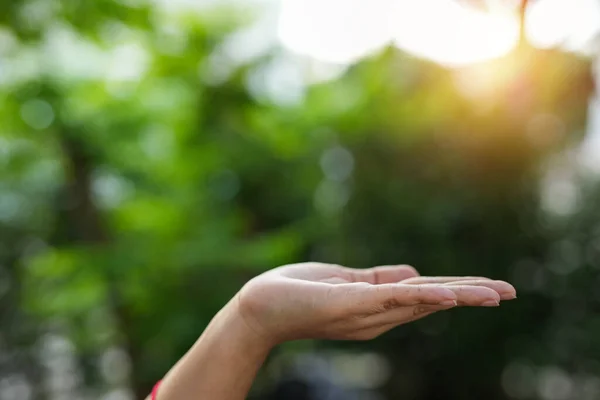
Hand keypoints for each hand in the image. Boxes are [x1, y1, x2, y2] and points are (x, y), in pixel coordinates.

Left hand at [234, 263, 515, 345]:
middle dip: (471, 295)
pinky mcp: (351, 304)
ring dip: (460, 296)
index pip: (425, 295)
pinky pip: (393, 299)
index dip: (457, 290)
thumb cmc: (296, 293)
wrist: (258, 307)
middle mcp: (378, 314)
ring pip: (421, 301)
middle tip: (510, 292)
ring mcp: (367, 311)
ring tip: (497, 293)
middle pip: (432, 301)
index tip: (490, 288)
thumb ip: (378, 279)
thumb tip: (415, 273)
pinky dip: (424, 296)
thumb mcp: (342, 281)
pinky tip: (450, 294)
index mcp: (377, 304)